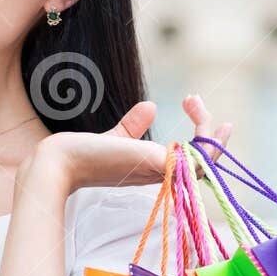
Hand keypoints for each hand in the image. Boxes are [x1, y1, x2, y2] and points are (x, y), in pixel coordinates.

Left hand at [24, 93, 234, 193]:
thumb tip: (150, 106)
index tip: (208, 115)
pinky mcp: (156, 165)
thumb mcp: (116, 138)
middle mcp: (161, 175)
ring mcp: (160, 172)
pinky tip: (194, 110)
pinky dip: (203, 140)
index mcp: (155, 170)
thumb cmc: (83, 154)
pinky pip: (194, 161)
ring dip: (208, 132)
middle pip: (204, 167)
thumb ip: (132, 126)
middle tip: (202, 104)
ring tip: (193, 100)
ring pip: (203, 164)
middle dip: (215, 138)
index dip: (206, 144)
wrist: (61, 160)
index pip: (192, 165)